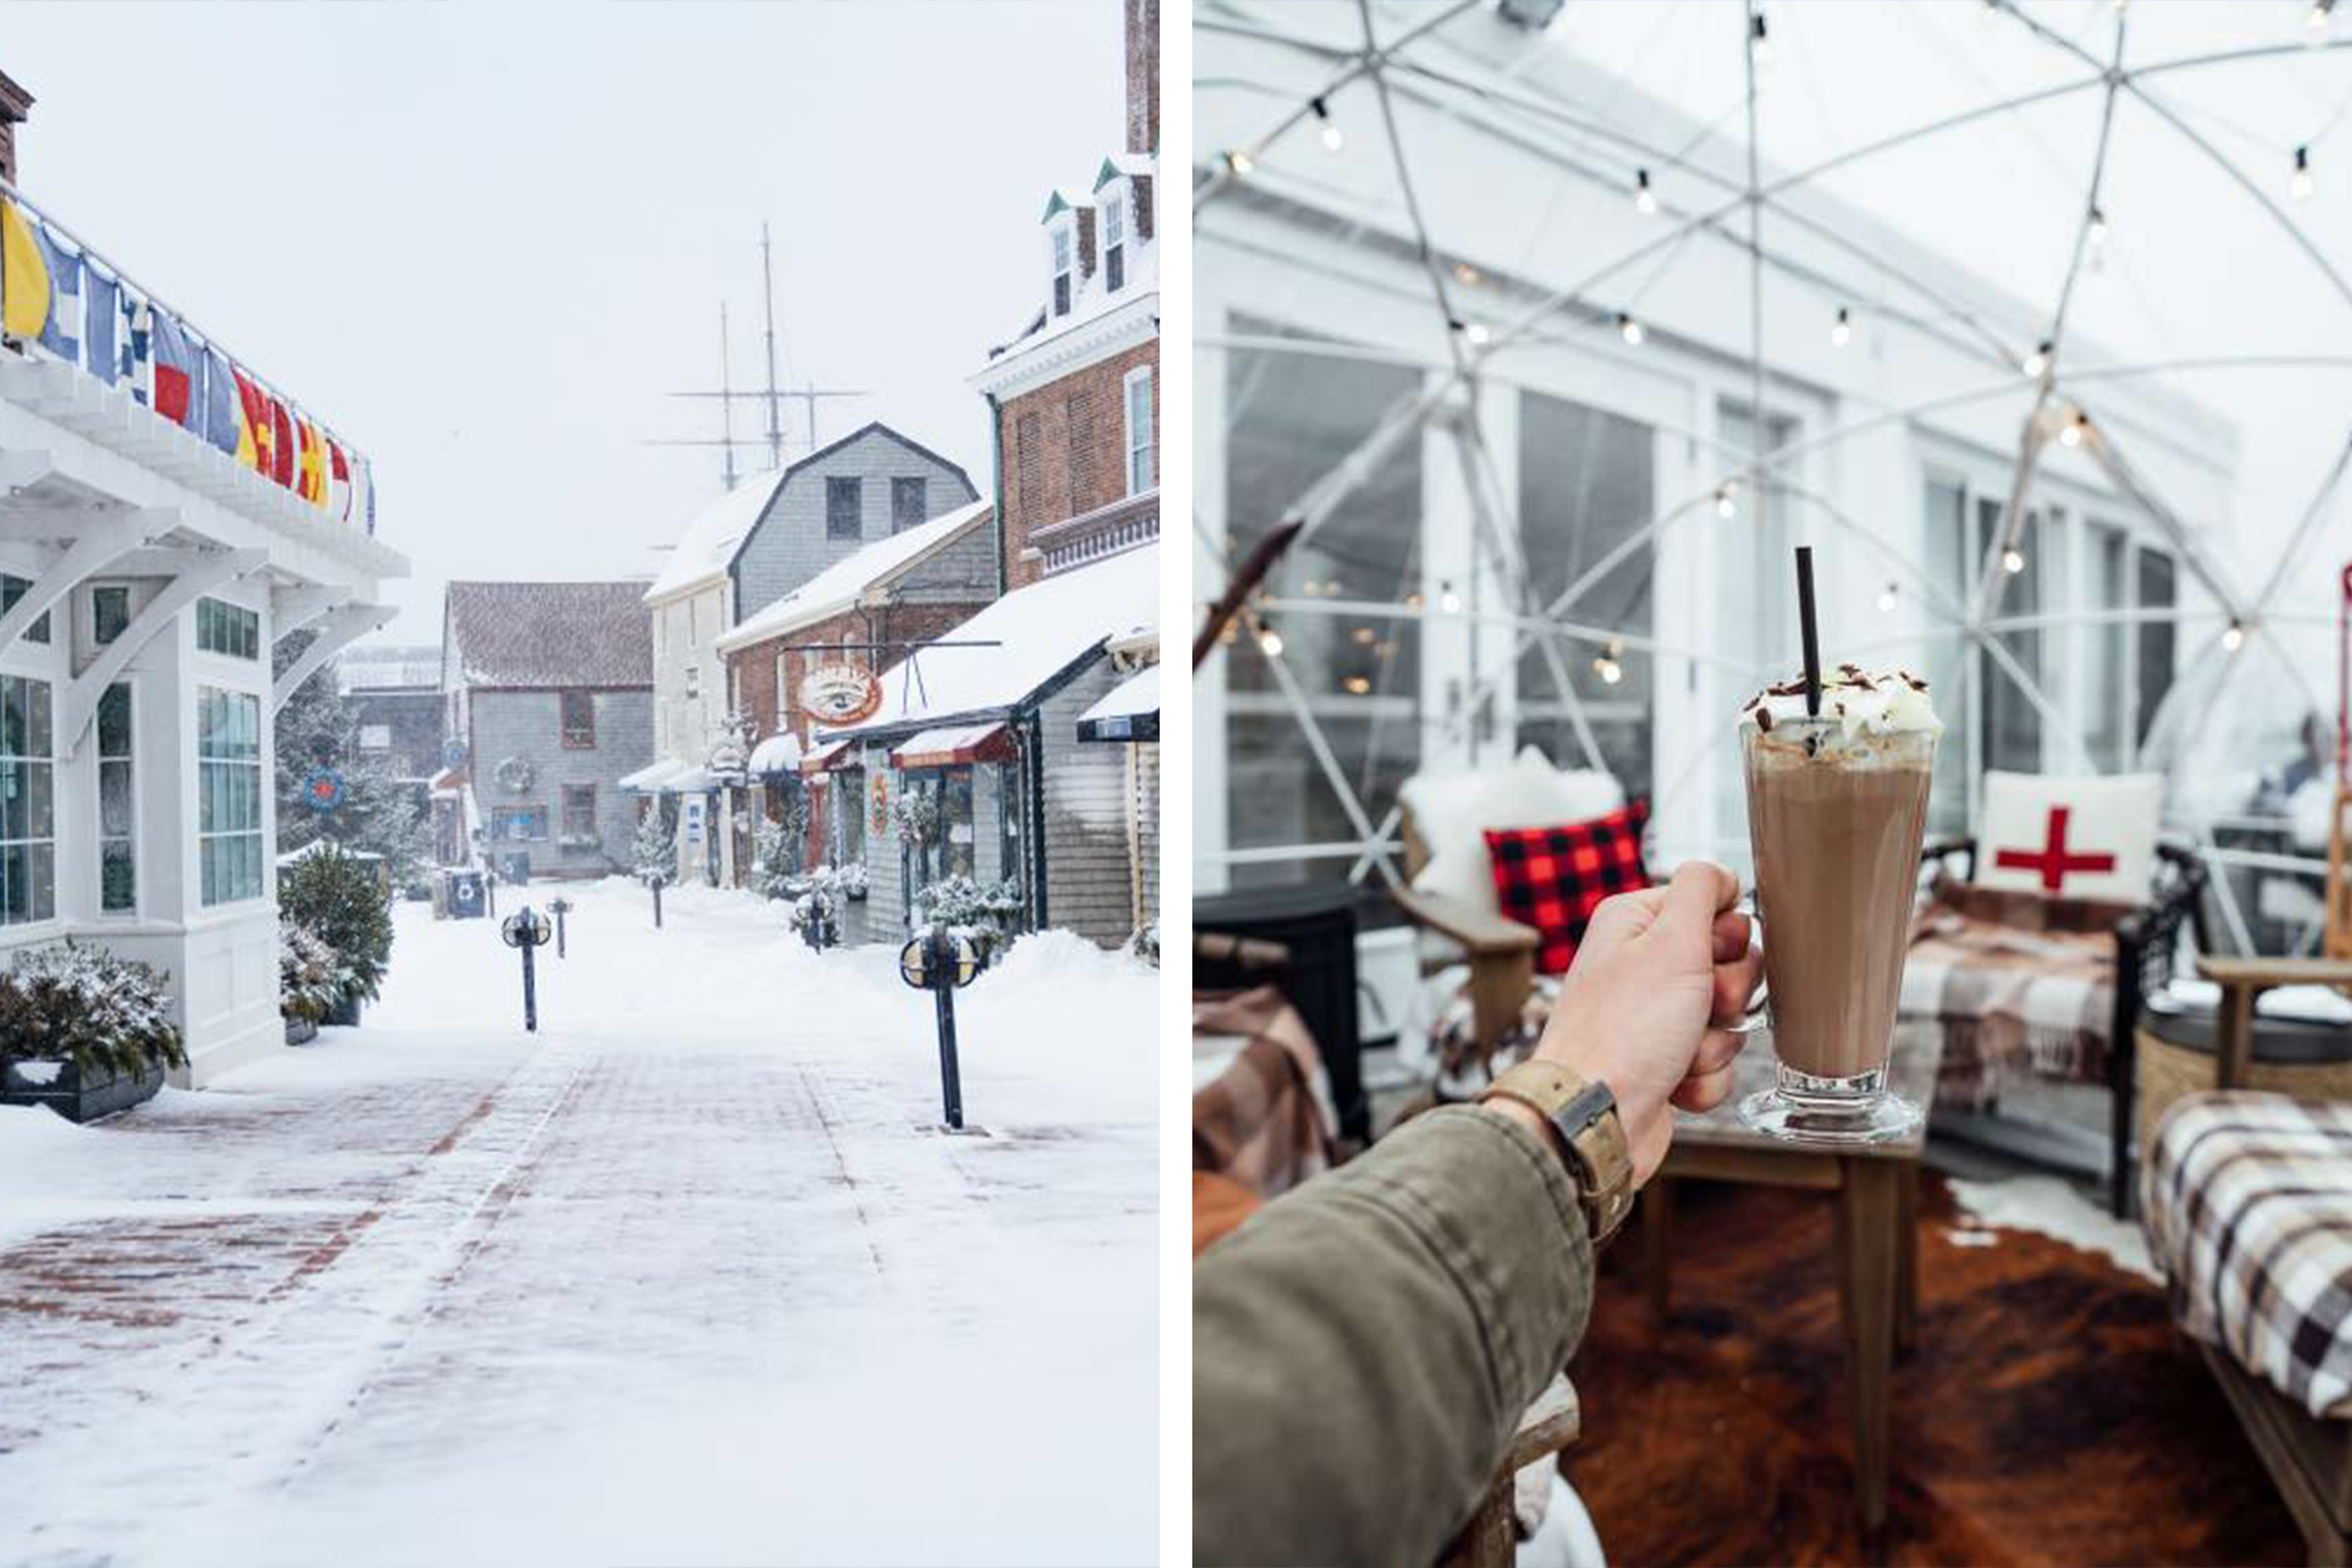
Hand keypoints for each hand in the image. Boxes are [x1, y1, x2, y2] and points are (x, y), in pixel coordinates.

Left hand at [1528, 860, 1763, 1184]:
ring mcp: (1653, 1017)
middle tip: (1699, 1008)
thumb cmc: (1625, 1032)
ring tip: (1677, 1053)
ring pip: (1729, 1021)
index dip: (1726, 939)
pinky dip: (1703, 1079)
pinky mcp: (1664, 1062)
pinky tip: (1671, 1084)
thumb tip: (1722, 873)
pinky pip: (1716, 1064)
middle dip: (1728, 996)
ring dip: (1714, 1043)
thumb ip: (1701, 891)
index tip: (1708, 958)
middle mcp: (1641, 966)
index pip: (1715, 907)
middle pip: (1731, 965)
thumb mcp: (1671, 941)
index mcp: (1636, 924)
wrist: (1594, 1116)